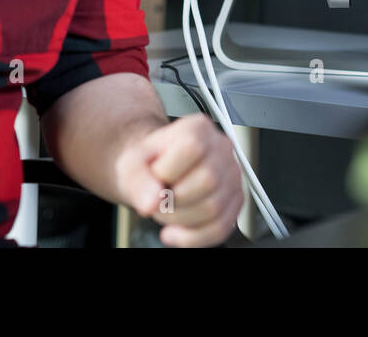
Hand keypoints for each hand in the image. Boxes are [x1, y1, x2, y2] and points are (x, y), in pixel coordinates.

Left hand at [114, 114, 244, 246]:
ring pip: (214, 209)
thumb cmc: (150, 164)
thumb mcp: (132, 163)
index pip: (193, 147)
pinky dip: (193, 237)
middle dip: (173, 200)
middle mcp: (222, 149)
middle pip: (208, 182)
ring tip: (167, 210)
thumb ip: (136, 178)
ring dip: (180, 219)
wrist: (158, 173)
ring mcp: (233, 176)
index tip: (155, 176)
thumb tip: (152, 202)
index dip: (169, 170)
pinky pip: (221, 228)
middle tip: (158, 198)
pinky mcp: (235, 202)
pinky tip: (176, 231)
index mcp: (199, 129)